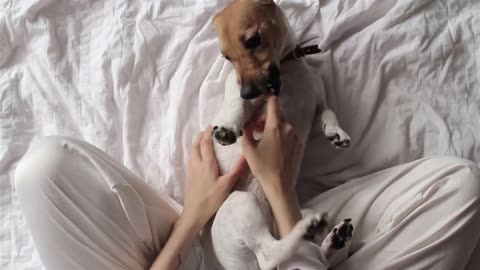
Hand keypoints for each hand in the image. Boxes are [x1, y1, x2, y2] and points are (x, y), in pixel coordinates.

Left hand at [181, 127, 246, 229]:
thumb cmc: (211, 200)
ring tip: (205, 141)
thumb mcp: (227, 185)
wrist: (193, 214)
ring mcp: (191, 170)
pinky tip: (201, 157)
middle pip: (195, 145)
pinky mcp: (189, 177)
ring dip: (197, 143)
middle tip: (209, 131)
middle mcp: (196, 164)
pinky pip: (191, 159)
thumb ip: (236, 169)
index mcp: (206, 164)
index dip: (208, 133)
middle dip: (201, 136)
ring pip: (192, 152)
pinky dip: (196, 152)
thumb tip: (246, 155)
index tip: (214, 126)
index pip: (205, 143)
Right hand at [240, 96, 303, 236]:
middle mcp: (287, 128)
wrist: (280, 184)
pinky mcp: (298, 144)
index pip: (273, 103)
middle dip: (266, 117)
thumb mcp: (248, 148)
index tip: (262, 94)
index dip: (267, 97)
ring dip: (272, 126)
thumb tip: (245, 121)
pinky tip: (272, 146)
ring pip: (282, 124)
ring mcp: (295, 136)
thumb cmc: (262, 166)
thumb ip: (246, 131)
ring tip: (262, 138)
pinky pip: (288, 133)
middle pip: (277, 115)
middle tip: (255, 126)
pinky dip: (280, 135)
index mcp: (275, 126)